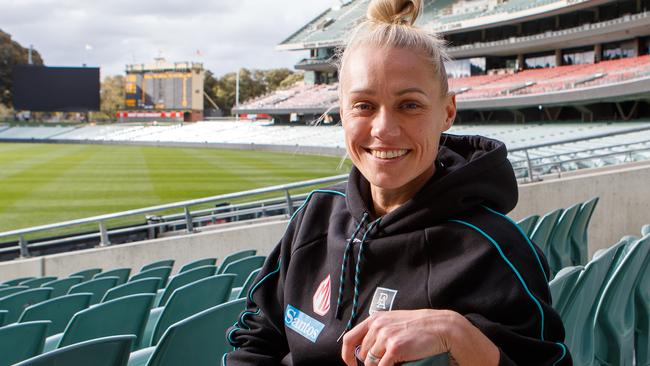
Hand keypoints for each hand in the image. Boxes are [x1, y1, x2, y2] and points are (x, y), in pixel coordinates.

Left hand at [340, 309, 498, 365]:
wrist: (440, 327)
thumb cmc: (419, 326)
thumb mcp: (394, 321)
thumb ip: (378, 331)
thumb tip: (364, 350)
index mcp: (375, 319)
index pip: (349, 338)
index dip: (346, 355)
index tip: (351, 364)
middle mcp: (377, 326)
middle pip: (363, 354)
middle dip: (372, 362)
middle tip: (387, 361)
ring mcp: (385, 337)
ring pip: (371, 363)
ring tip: (396, 361)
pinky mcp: (395, 348)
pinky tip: (397, 365)